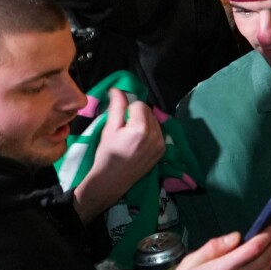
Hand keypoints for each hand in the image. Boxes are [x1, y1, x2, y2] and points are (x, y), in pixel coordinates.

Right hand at [74, 90, 165, 221]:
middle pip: (149, 112)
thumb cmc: (107, 154)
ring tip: (132, 135)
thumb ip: (117, 107)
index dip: (128, 110)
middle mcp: (155, 135)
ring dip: (145, 122)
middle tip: (125, 127)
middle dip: (138, 114)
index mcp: (140, 128)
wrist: (111, 180)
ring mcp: (161, 143)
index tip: (120, 120)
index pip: (139, 105)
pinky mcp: (163, 150)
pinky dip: (150, 132)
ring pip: (155, 121)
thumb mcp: (109, 129)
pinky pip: (159, 132)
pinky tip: (139, 142)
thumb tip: (117, 88)